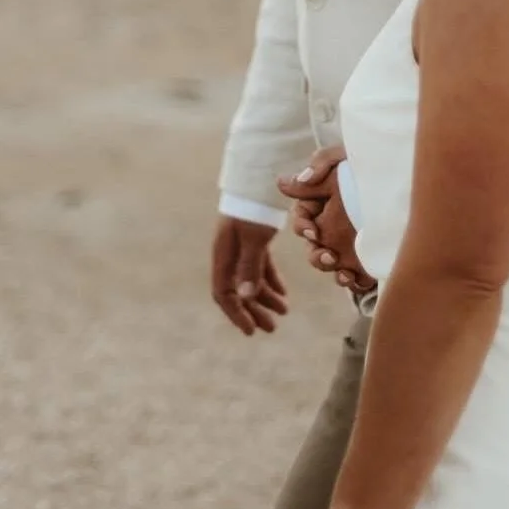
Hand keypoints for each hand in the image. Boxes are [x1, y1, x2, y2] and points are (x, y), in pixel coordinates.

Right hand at [210, 215, 288, 336]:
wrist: (261, 177)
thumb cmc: (255, 207)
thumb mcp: (254, 237)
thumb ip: (249, 266)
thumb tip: (245, 296)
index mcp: (224, 254)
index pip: (224, 292)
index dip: (236, 313)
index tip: (250, 331)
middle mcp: (229, 253)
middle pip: (239, 289)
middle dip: (254, 310)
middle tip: (271, 328)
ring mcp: (242, 246)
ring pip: (251, 279)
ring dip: (265, 297)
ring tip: (284, 312)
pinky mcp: (254, 239)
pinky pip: (260, 266)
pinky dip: (271, 280)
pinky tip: (283, 293)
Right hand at [279, 148, 376, 297]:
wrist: (408, 173)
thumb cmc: (375, 161)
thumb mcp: (348, 155)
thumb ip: (320, 164)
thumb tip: (284, 183)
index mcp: (324, 200)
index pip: (302, 218)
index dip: (302, 226)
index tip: (311, 231)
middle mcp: (334, 224)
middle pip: (313, 247)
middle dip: (316, 256)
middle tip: (329, 256)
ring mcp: (351, 243)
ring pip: (331, 265)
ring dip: (331, 271)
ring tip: (343, 273)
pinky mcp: (370, 257)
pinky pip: (356, 276)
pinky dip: (353, 281)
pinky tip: (357, 278)